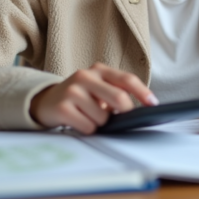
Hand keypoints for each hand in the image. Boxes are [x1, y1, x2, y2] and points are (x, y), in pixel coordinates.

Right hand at [29, 62, 157, 133]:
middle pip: (119, 98)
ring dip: (101, 124)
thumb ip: (115, 92)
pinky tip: (79, 121)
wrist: (46, 101)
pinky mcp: (62, 107)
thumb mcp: (98, 88)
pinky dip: (88, 129)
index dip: (142, 92)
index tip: (153, 104)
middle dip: (123, 113)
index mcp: (99, 69)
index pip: (126, 79)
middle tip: (117, 118)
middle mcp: (85, 76)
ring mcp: (73, 90)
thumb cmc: (80, 97)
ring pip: (103, 118)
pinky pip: (88, 127)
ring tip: (89, 116)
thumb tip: (137, 109)